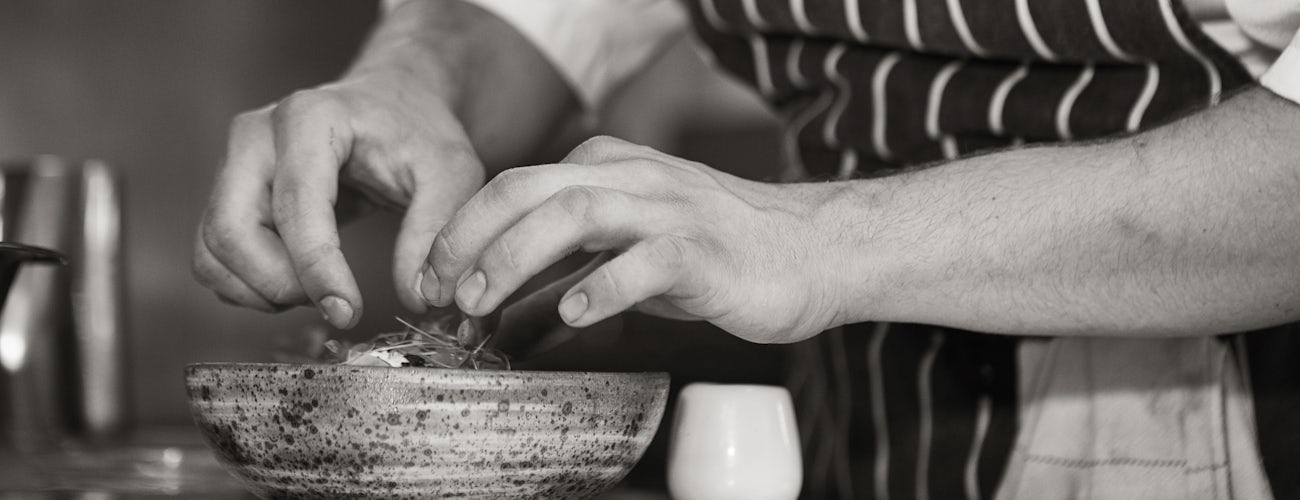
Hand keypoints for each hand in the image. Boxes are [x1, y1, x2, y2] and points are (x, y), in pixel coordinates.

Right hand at [193, 72, 483, 327]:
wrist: (391, 106)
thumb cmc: (417, 133)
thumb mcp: (452, 172)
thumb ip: (434, 232)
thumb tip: (417, 294)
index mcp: (310, 119)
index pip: (294, 205)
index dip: (316, 269)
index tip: (347, 312)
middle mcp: (256, 135)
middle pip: (232, 230)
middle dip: (279, 284)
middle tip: (334, 302)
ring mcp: (233, 163)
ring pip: (214, 249)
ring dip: (261, 291)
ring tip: (320, 290)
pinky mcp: (227, 193)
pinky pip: (212, 257)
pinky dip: (247, 287)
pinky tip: (297, 283)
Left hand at [418, 136, 843, 344]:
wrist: (811, 252)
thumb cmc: (720, 254)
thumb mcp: (631, 255)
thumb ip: (570, 274)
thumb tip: (506, 317)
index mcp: (609, 170)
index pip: (516, 186)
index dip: (464, 232)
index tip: (433, 280)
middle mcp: (634, 178)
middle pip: (532, 188)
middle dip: (473, 237)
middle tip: (443, 290)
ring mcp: (670, 210)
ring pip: (578, 210)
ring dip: (518, 254)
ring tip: (483, 300)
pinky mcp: (704, 250)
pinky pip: (646, 260)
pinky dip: (602, 284)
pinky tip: (573, 312)